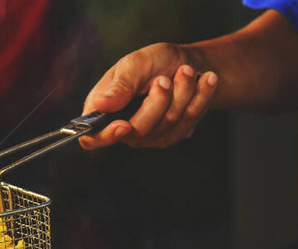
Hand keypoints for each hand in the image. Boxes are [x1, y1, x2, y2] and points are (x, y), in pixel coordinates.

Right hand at [79, 43, 218, 149]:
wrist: (189, 64)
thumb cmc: (156, 61)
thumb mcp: (136, 62)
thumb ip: (120, 84)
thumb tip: (100, 105)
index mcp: (103, 109)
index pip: (92, 138)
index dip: (105, 137)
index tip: (124, 125)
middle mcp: (123, 127)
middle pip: (137, 131)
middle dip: (158, 101)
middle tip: (165, 78)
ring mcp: (148, 135)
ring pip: (166, 125)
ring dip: (183, 93)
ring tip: (186, 70)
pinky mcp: (172, 136)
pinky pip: (187, 124)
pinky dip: (199, 98)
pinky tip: (204, 81)